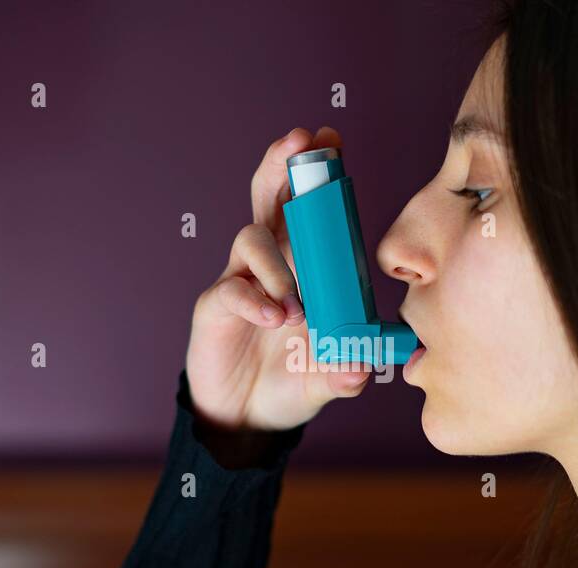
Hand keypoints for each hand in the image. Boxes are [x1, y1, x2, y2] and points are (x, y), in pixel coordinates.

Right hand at [185, 127, 372, 434]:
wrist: (247, 418)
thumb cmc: (292, 382)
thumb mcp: (330, 380)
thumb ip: (348, 374)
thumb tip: (362, 367)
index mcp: (305, 265)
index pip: (310, 209)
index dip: (318, 174)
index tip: (331, 140)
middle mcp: (272, 263)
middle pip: (270, 199)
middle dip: (283, 165)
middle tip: (299, 141)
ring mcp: (242, 281)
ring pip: (252, 238)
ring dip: (277, 264)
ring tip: (294, 307)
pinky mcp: (215, 308)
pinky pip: (231, 289)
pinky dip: (254, 300)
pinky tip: (272, 318)